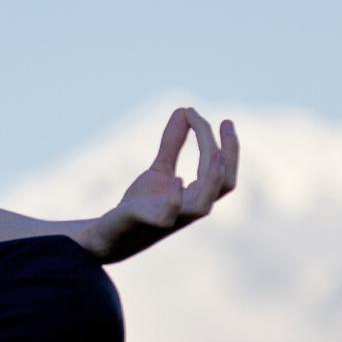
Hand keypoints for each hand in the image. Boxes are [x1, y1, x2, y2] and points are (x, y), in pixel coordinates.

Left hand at [81, 107, 238, 263]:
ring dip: (212, 180)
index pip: (221, 170)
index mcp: (196, 196)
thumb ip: (172, 144)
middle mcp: (190, 208)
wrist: (111, 232)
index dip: (225, 145)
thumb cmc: (141, 204)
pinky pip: (167, 217)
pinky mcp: (148, 222)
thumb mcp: (159, 170)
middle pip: (223, 185)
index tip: (216, 118)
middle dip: (229, 155)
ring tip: (214, 154)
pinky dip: (174, 199)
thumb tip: (183, 110)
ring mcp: (171, 218)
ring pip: (204, 205)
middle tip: (224, 123)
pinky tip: (176, 179)